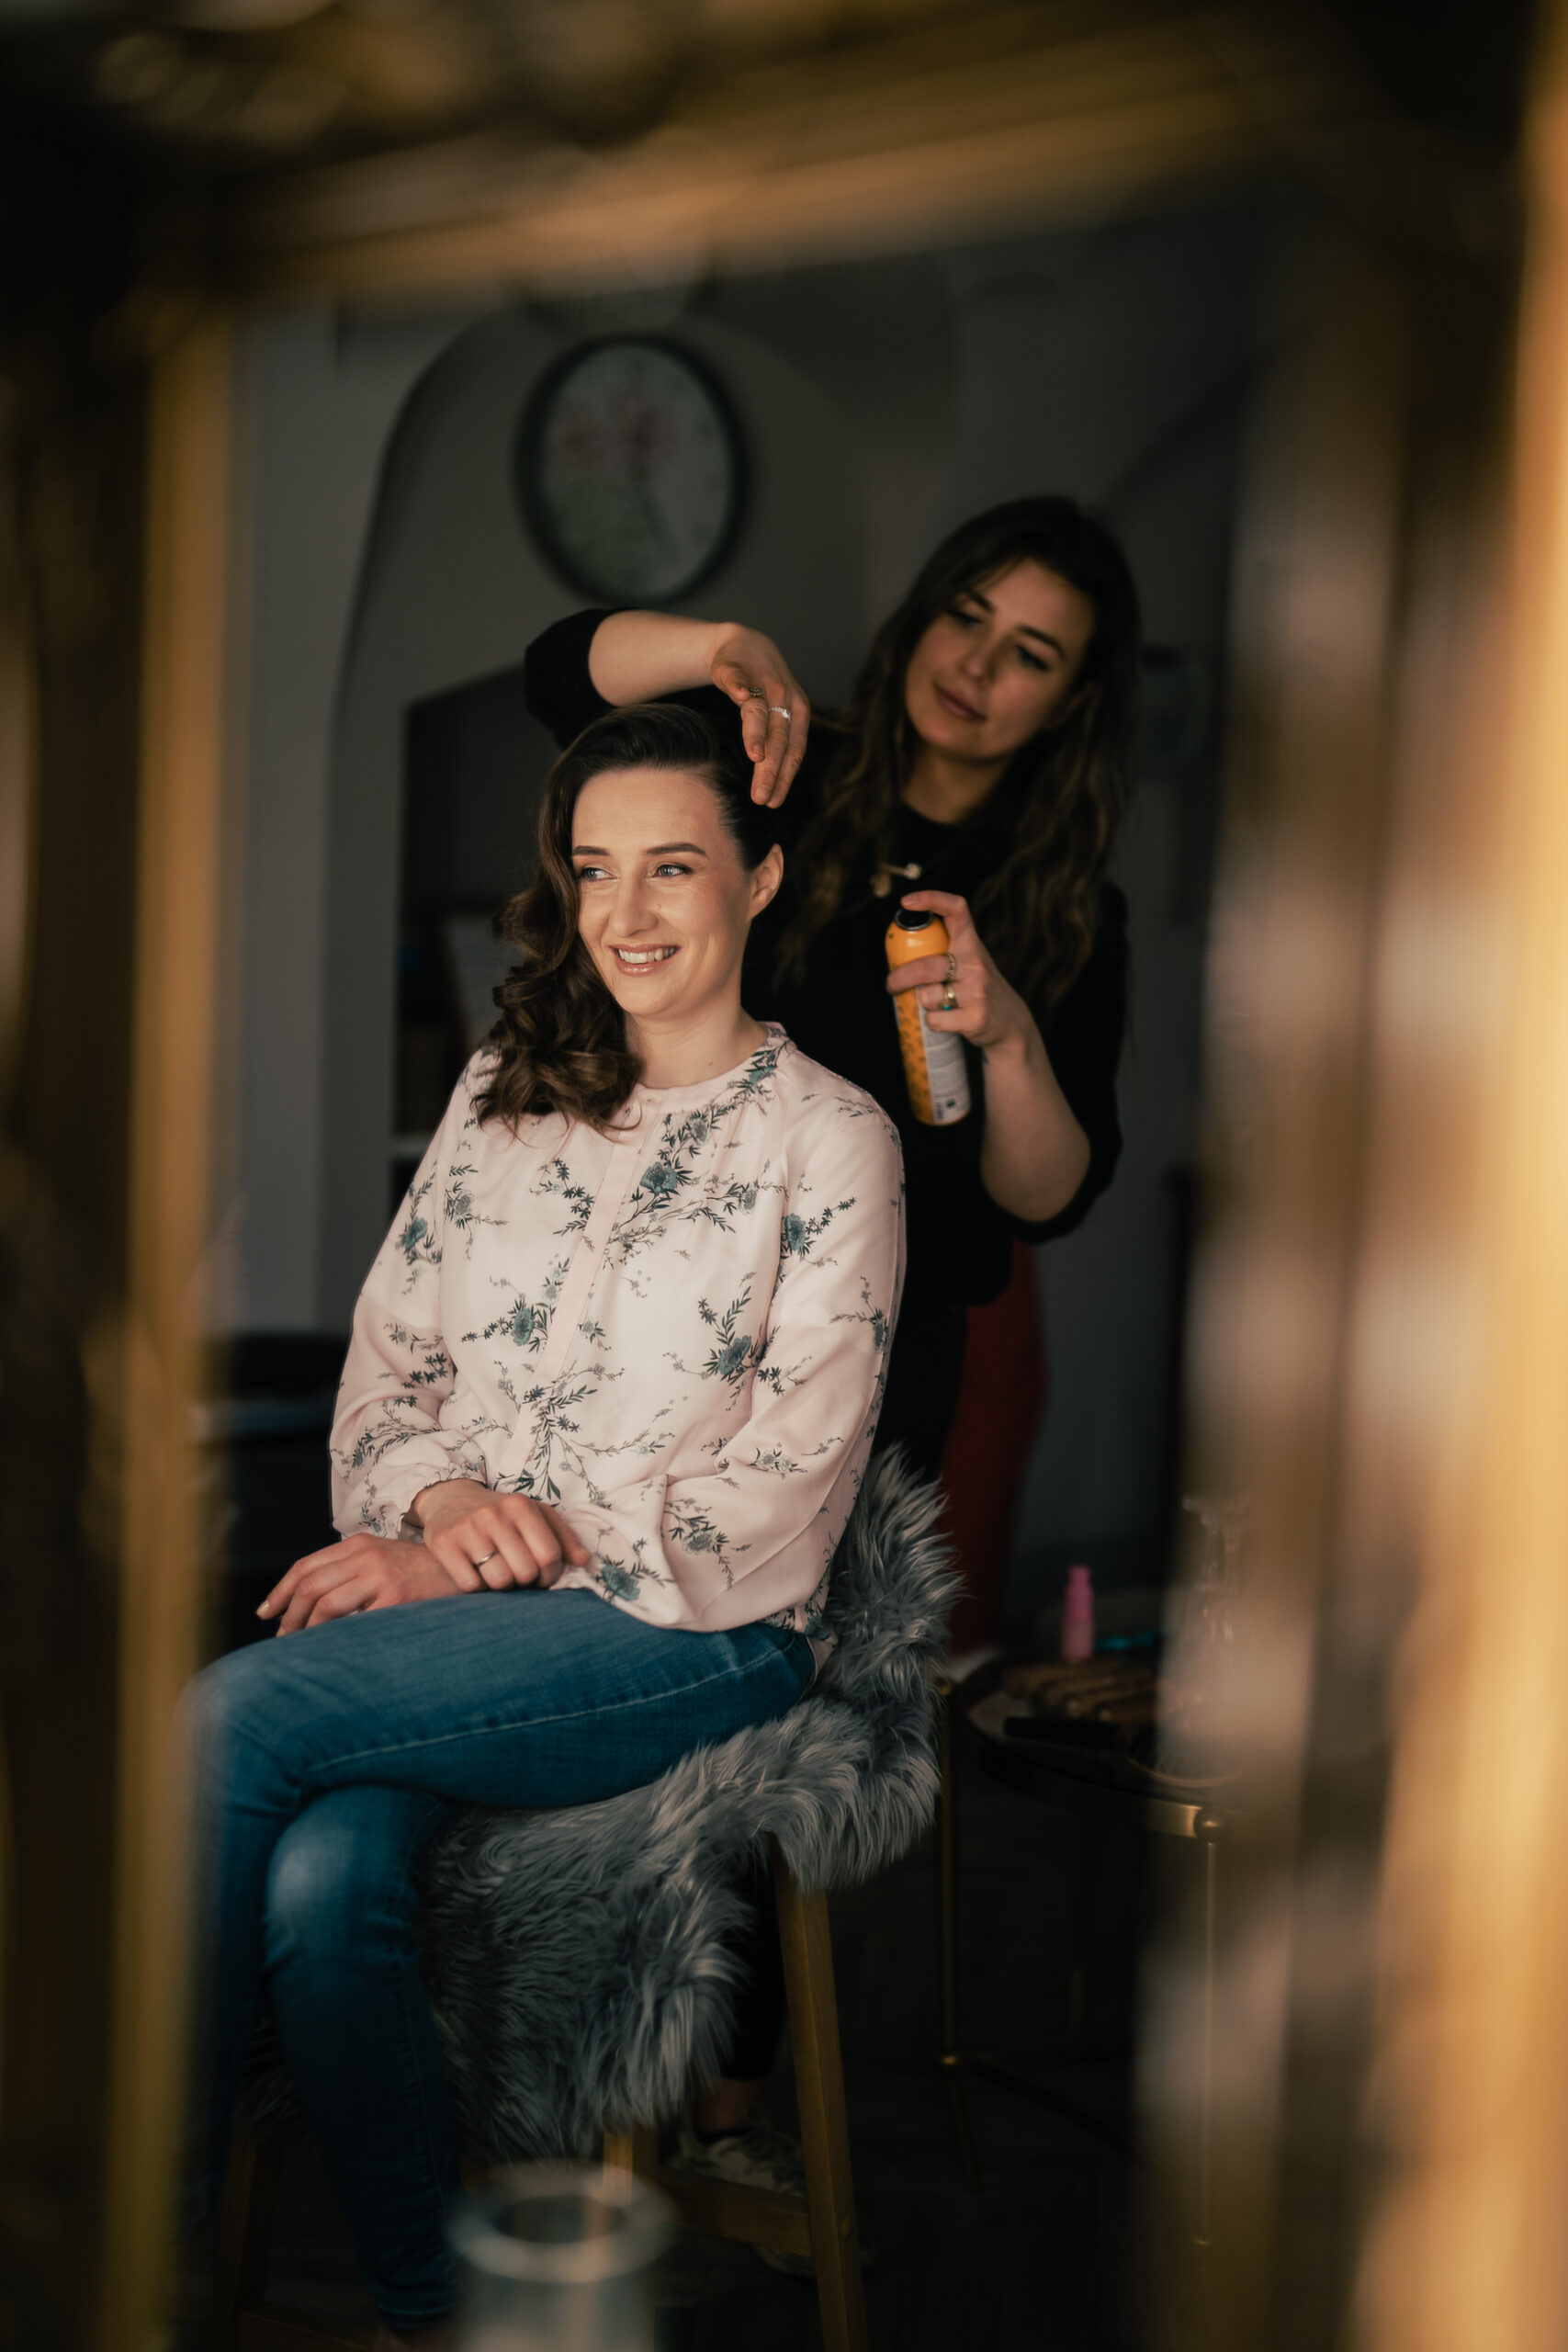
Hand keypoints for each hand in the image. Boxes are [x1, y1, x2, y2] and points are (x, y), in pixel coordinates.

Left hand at [259, 1534, 471, 1632]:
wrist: (469, 1571)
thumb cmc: (423, 1574)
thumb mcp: (384, 1560)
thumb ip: (352, 1572)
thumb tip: (310, 1604)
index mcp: (359, 1544)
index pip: (306, 1566)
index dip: (281, 1591)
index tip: (267, 1613)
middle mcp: (366, 1555)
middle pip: (310, 1585)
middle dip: (289, 1616)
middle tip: (283, 1639)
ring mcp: (381, 1575)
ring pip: (325, 1603)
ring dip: (306, 1629)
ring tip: (302, 1647)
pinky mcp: (397, 1597)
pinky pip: (354, 1622)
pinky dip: (336, 1638)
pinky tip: (333, 1650)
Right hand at [410, 1477, 590, 1590]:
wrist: (450, 1500)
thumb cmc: (501, 1513)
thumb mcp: (534, 1514)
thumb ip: (562, 1536)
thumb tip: (583, 1561)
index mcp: (521, 1506)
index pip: (549, 1555)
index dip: (550, 1575)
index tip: (543, 1578)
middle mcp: (494, 1514)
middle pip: (525, 1571)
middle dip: (526, 1583)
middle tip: (519, 1578)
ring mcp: (467, 1528)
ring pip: (499, 1581)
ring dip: (502, 1587)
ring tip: (500, 1576)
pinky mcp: (443, 1544)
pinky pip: (470, 1585)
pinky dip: (477, 1588)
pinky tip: (477, 1575)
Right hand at [708, 626, 811, 806]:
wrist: (744, 644)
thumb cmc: (761, 691)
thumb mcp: (777, 717)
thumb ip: (777, 745)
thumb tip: (773, 790)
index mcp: (797, 713)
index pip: (794, 750)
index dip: (785, 777)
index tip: (773, 801)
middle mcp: (784, 698)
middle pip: (778, 738)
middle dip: (770, 770)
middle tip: (760, 797)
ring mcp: (760, 682)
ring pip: (760, 711)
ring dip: (758, 733)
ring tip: (755, 756)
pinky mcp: (735, 669)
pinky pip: (738, 679)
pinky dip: (739, 686)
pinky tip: (741, 695)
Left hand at [884, 890, 1033, 1056]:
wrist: (1010, 1023)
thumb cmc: (977, 989)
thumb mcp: (968, 962)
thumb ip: (943, 953)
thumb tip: (899, 952)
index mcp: (971, 944)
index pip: (956, 910)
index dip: (931, 899)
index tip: (906, 902)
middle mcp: (976, 963)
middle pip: (925, 966)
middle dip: (900, 978)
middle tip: (891, 984)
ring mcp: (978, 991)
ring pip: (927, 996)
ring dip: (922, 1003)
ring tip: (937, 1005)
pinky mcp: (976, 1017)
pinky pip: (934, 1020)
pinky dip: (932, 1023)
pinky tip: (946, 1020)